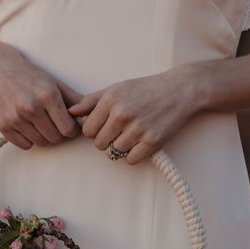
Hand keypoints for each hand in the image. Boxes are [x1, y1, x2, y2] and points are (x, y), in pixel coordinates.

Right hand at [0, 42, 83, 149]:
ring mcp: (16, 118)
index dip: (71, 130)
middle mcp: (31, 108)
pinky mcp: (4, 127)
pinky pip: (25, 145)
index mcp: (47, 96)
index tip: (68, 124)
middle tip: (55, 123)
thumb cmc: (29, 75)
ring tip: (41, 123)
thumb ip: (73, 99)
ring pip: (41, 143)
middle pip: (55, 138)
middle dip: (59, 133)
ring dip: (44, 136)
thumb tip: (92, 114)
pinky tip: (28, 126)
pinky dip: (29, 139)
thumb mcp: (53, 82)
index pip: (68, 129)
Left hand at [67, 67, 197, 164]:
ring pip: (114, 153)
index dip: (94, 131)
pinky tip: (139, 143)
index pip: (87, 130)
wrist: (179, 90)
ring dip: (120, 148)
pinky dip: (133, 155)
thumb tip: (70, 112)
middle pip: (99, 144)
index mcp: (111, 100)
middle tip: (119, 132)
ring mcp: (137, 128)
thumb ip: (92, 100)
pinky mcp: (151, 141)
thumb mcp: (117, 88)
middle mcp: (122, 114)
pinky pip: (130, 160)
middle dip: (106, 140)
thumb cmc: (145, 89)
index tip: (104, 127)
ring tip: (131, 135)